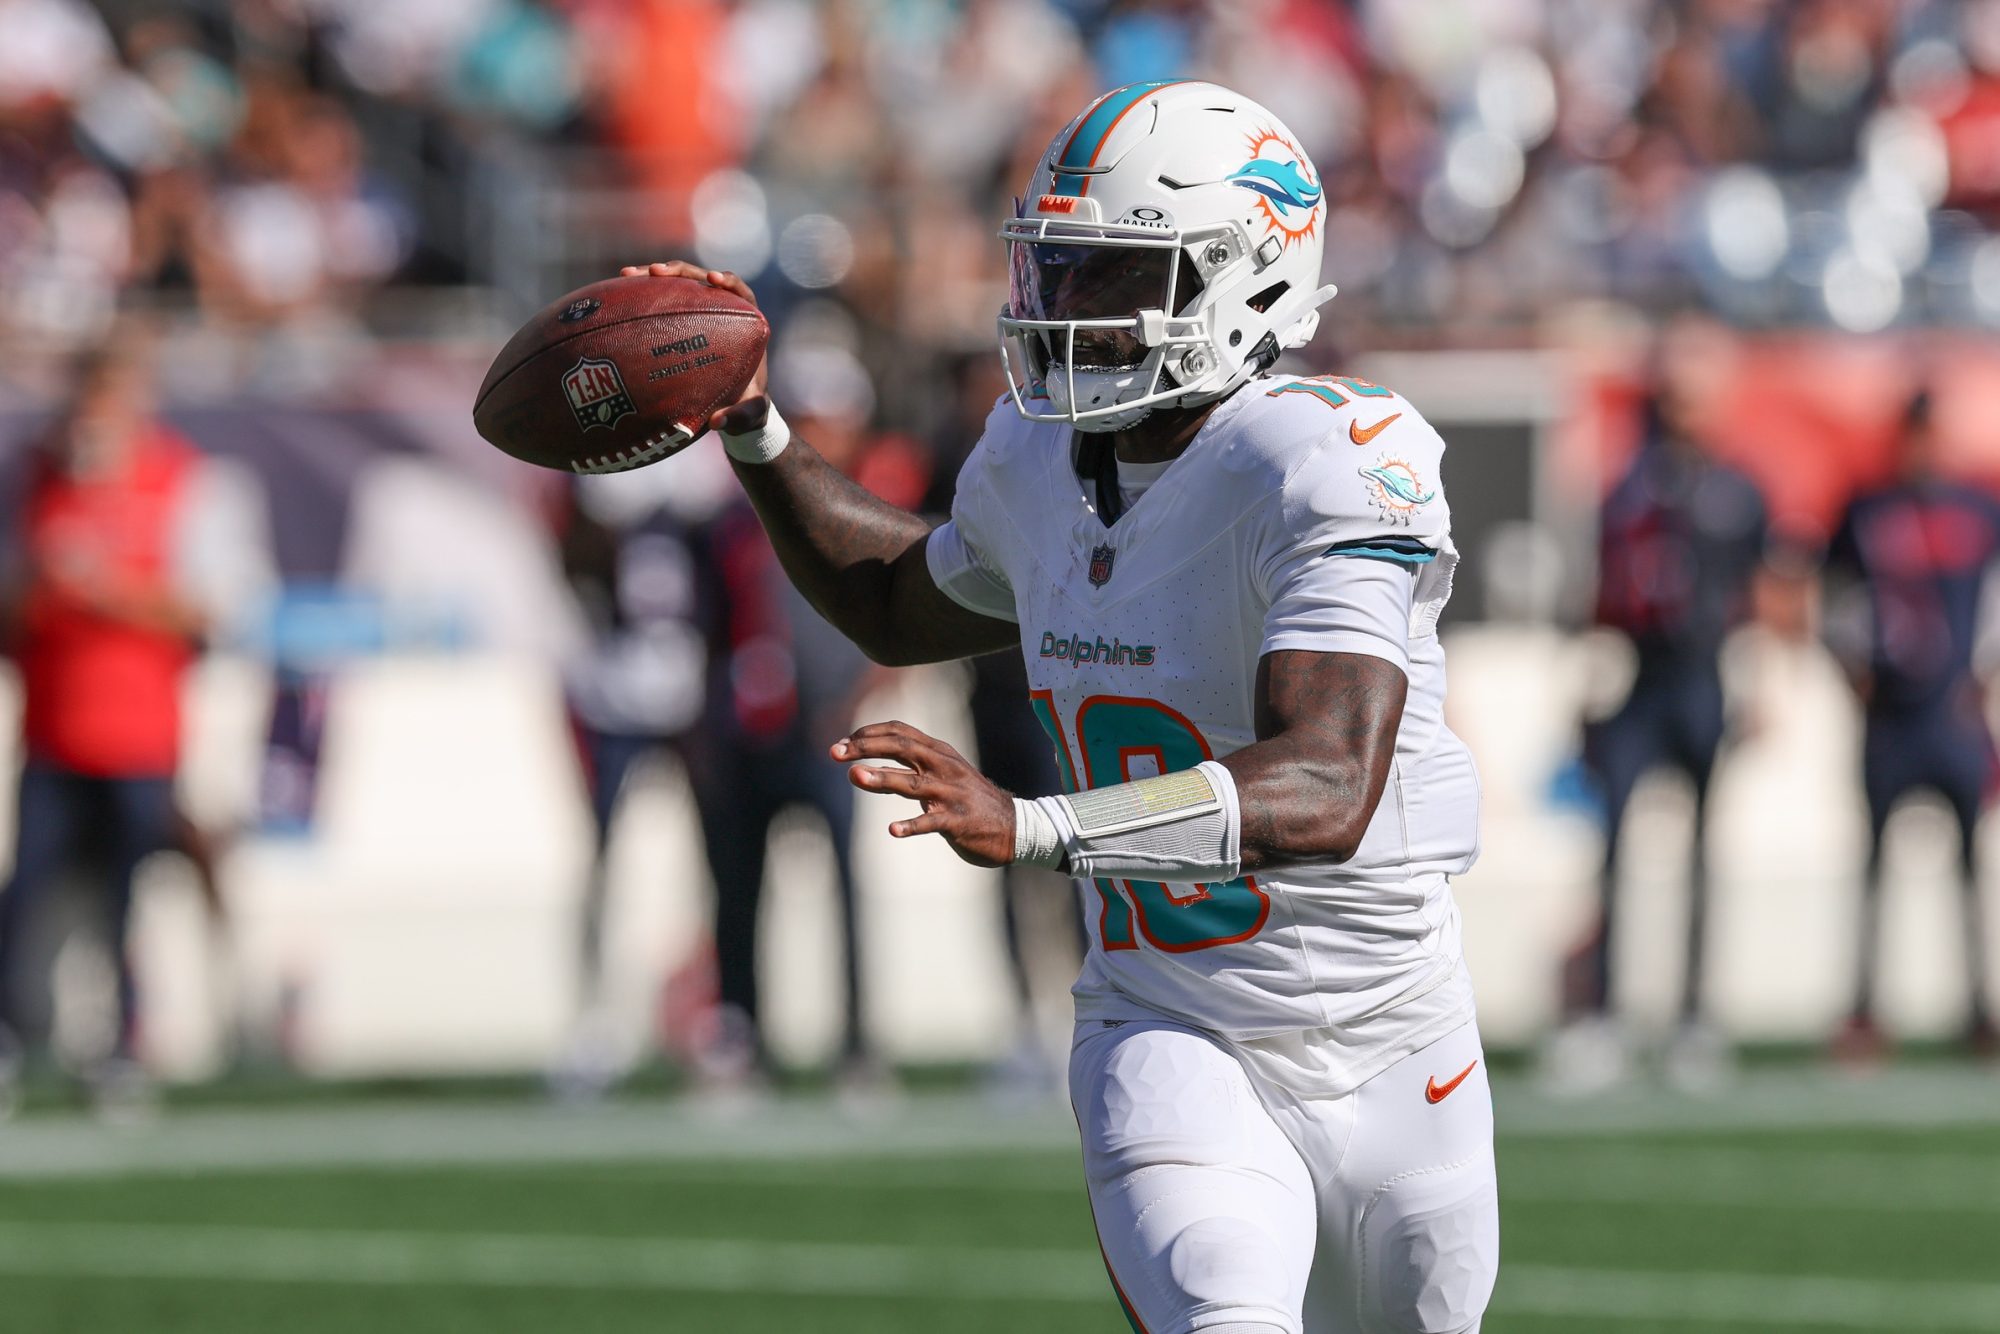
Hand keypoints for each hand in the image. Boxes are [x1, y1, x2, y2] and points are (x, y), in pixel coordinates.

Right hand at [618, 261, 769, 433]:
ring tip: (626, 274)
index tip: (713, 280)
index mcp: (747, 325)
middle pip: (702, 280)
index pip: (741, 293)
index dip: (728, 282)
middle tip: (654, 271)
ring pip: (677, 285)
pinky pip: (662, 301)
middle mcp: (724, 312)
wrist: (734, 406)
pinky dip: (642, 295)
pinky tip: (619, 292)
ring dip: (652, 277)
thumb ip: (740, 417)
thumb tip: (717, 422)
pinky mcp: (680, 319)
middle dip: (679, 271)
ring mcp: (700, 313)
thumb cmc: (747, 407)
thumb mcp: (749, 415)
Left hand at [833, 720, 1014, 868]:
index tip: (842, 743)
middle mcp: (944, 767)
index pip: (899, 731)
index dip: (868, 733)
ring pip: (913, 783)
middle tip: (835, 753)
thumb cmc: (968, 801)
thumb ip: (903, 773)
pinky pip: (932, 822)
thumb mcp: (939, 778)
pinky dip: (912, 825)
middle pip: (902, 747)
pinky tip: (893, 830)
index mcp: (939, 753)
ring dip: (882, 778)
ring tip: (855, 776)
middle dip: (866, 747)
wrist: (1015, 827)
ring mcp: (952, 794)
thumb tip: (858, 771)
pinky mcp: (958, 821)